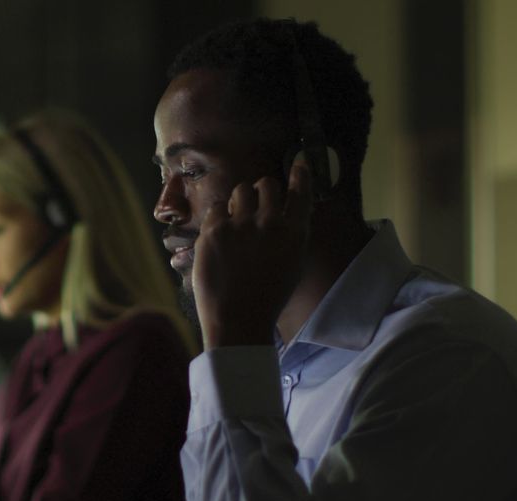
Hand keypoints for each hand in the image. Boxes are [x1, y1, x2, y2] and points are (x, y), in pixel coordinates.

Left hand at [192, 164, 312, 349]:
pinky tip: (220, 232)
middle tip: (256, 201)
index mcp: (294, 234)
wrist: (236, 319)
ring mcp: (240, 225)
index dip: (300, 175)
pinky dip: (219, 216)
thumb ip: (289, 236)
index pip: (301, 193)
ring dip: (240, 199)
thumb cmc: (266, 299)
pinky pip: (217, 207)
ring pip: (241, 190)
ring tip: (237, 217)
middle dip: (262, 189)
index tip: (298, 164)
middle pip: (267, 184)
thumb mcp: (290, 266)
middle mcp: (270, 223)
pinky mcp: (215, 230)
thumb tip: (282, 214)